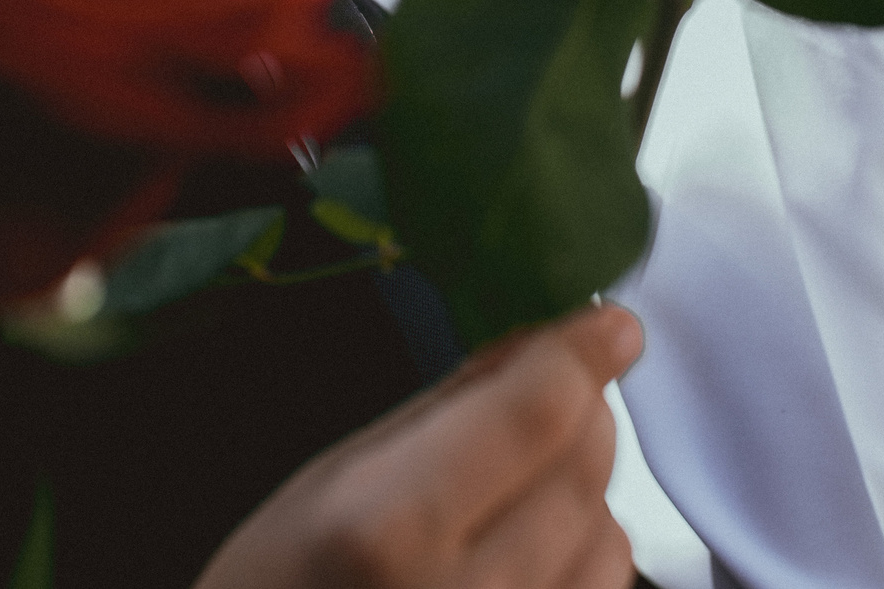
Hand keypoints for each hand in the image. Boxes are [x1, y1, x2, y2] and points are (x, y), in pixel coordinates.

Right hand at [193, 303, 642, 588]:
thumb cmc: (271, 586)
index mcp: (390, 528)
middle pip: (582, 470)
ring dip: (586, 484)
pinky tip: (533, 543)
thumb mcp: (332, 477)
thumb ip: (445, 407)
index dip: (583, 353)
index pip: (534, 414)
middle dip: (582, 409)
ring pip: (610, 534)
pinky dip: (587, 549)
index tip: (612, 321)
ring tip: (521, 479)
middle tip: (553, 384)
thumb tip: (535, 341)